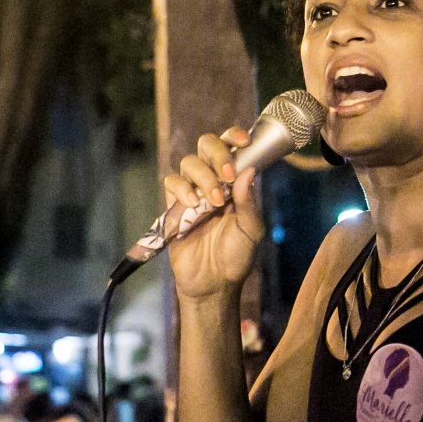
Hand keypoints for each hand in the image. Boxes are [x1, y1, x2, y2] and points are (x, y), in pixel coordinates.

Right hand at [164, 128, 263, 298]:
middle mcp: (214, 181)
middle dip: (217, 153)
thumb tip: (249, 170)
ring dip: (203, 177)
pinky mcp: (174, 205)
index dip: (235, 137)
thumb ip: (249, 202)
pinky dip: (182, 189)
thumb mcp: (251, 231)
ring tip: (214, 202)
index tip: (244, 142)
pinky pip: (172, 182)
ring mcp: (193, 191)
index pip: (233, 147)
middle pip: (206, 145)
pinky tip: (193, 205)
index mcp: (235, 182)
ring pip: (189, 162)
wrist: (213, 284)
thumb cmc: (236, 257)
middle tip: (227, 174)